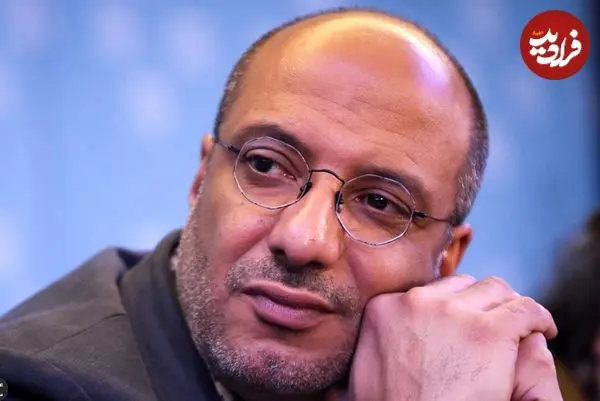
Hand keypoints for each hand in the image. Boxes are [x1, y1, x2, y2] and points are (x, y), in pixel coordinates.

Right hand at [347, 275, 557, 400]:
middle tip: (495, 324)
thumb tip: (379, 331)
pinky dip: (539, 318)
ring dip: (509, 308)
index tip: (465, 319)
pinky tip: (542, 329)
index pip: (430, 289)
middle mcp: (416, 301)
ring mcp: (453, 313)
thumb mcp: (365, 366)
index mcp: (385, 307)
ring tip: (522, 325)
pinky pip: (525, 310)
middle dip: (481, 302)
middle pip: (463, 285)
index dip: (453, 304)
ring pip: (496, 291)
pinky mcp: (488, 331)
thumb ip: (377, 336)